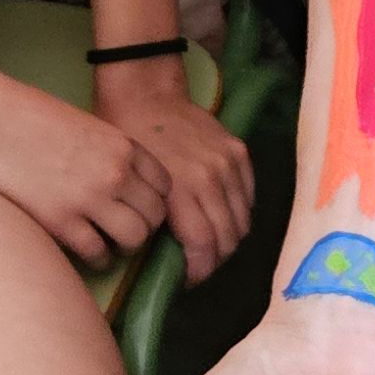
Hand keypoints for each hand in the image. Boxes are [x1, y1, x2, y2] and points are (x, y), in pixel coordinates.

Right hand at [0, 71, 171, 268]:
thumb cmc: (33, 118)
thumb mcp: (88, 127)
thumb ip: (111, 153)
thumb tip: (126, 180)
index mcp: (124, 147)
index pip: (165, 185)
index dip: (157, 201)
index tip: (144, 208)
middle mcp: (116, 174)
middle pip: (155, 214)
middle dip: (147, 226)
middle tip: (131, 231)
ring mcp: (90, 198)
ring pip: (134, 237)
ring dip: (127, 245)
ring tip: (114, 245)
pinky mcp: (60, 220)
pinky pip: (96, 251)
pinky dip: (99, 258)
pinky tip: (93, 255)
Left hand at [96, 56, 253, 283]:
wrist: (145, 94)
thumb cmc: (125, 140)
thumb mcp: (129, 184)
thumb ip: (151, 218)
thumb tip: (162, 253)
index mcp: (180, 190)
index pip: (203, 245)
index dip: (199, 270)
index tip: (187, 281)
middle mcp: (211, 179)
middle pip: (228, 237)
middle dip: (215, 260)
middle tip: (199, 267)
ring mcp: (229, 165)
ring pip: (242, 219)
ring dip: (230, 240)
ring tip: (213, 246)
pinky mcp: (239, 153)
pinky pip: (249, 196)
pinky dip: (240, 214)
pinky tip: (224, 219)